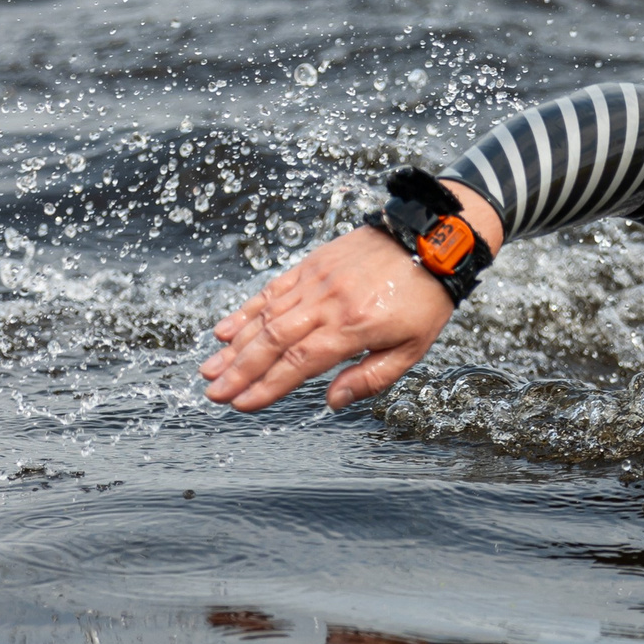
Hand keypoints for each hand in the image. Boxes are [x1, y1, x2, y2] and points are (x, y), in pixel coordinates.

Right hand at [202, 182, 503, 411]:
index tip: (243, 404)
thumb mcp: (413, 346)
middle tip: (214, 393)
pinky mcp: (313, 263)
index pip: (299, 363)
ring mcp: (317, 281)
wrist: (433, 239)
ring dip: (235, 346)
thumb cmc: (427, 295)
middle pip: (273, 342)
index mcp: (354, 326)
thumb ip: (371, 377)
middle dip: (240, 371)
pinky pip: (273, 290)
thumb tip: (333, 401)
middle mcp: (329, 303)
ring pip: (266, 317)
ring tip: (210, 369)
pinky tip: (226, 329)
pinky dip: (247, 311)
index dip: (268, 386)